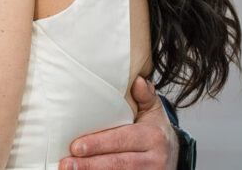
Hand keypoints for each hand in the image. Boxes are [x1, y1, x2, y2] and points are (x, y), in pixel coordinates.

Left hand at [59, 77, 177, 169]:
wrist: (174, 155)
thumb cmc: (155, 129)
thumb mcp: (154, 109)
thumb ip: (145, 95)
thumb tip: (137, 80)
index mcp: (153, 136)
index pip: (122, 140)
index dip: (99, 144)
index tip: (76, 146)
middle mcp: (154, 159)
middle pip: (118, 163)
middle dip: (90, 165)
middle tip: (66, 164)